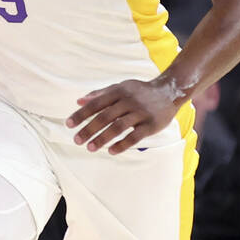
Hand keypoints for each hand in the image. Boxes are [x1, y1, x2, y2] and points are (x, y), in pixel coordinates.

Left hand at [66, 75, 181, 153]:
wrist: (170, 91)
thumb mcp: (120, 87)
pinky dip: (122, 144)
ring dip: (102, 138)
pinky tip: (111, 151)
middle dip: (89, 129)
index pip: (96, 103)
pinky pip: (135, 136)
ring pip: (118, 127)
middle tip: (76, 140)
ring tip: (90, 148)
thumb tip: (78, 101)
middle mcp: (129, 101)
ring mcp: (141, 113)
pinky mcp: (151, 125)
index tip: (69, 125)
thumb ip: (99, 94)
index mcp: (119, 91)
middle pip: (105, 116)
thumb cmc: (140, 91)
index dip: (81, 114)